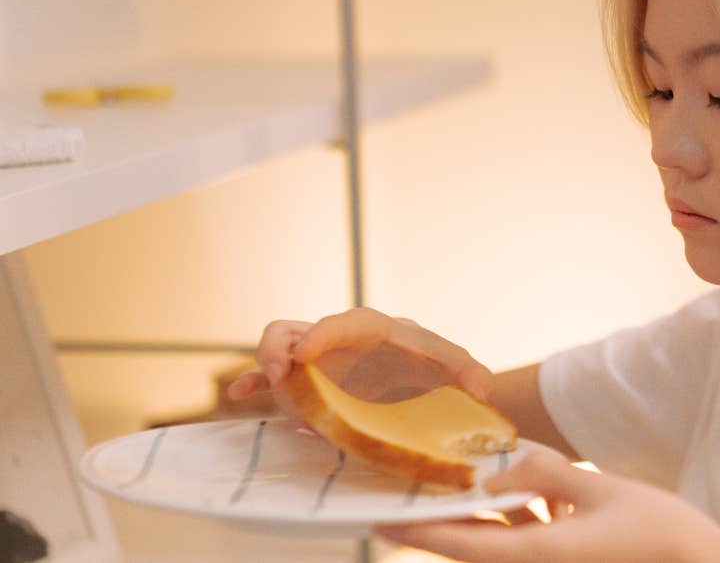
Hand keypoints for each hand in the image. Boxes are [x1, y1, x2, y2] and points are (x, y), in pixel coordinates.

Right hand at [225, 307, 491, 416]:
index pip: (342, 322)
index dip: (321, 335)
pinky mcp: (307, 383)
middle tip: (283, 374)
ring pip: (278, 348)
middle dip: (281, 347)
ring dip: (266, 364)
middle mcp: (336, 339)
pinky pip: (271, 378)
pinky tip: (239, 397)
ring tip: (268, 387)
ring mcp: (316, 360)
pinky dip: (254, 383)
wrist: (425, 380)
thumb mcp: (455, 366)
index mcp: (372, 328)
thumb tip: (480, 386)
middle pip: (294, 328)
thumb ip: (469, 371)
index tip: (305, 355)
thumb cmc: (435, 366)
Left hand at [377, 452, 719, 562]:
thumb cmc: (658, 531)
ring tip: (472, 488)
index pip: (464, 546)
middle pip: (476, 551)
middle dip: (444, 526)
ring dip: (486, 522)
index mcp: (540, 556)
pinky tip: (535, 499)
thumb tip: (499, 471)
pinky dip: (522, 525)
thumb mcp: (600, 489)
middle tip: (408, 503)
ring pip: (502, 548)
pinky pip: (529, 548)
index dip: (419, 535)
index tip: (381, 526)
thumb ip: (545, 474)